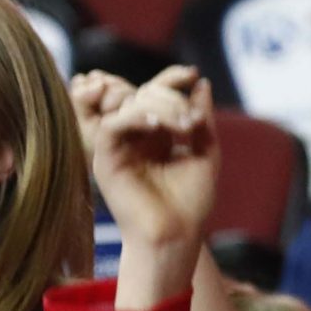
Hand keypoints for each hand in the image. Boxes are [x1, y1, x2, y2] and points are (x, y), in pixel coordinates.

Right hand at [81, 65, 218, 249]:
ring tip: (183, 126)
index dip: (171, 78)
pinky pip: (111, 126)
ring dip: (158, 107)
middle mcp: (134, 137)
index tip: (192, 74)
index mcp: (155, 134)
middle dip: (169, 98)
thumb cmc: (191, 203)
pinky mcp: (105, 160)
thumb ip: (201, 119)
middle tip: (192, 121)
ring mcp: (119, 147)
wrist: (177, 235)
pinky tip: (155, 126)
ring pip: (127, 105)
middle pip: (142, 94)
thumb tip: (201, 84)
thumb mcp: (204, 152)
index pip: (155, 93)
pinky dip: (132, 118)